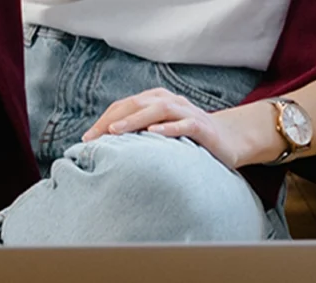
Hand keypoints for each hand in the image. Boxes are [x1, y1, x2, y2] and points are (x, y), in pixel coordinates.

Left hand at [83, 88, 245, 168]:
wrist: (229, 140)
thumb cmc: (186, 139)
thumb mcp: (159, 135)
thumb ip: (138, 136)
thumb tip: (104, 149)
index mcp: (155, 101)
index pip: (124, 106)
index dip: (103, 120)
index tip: (86, 139)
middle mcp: (170, 102)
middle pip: (136, 104)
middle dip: (112, 119)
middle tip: (93, 137)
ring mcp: (187, 112)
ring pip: (158, 109)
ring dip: (135, 120)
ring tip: (115, 131)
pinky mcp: (203, 126)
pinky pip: (184, 124)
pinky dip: (168, 128)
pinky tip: (153, 134)